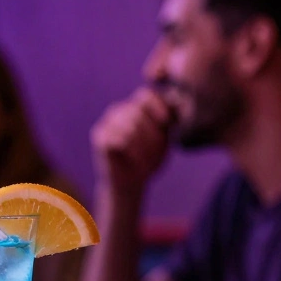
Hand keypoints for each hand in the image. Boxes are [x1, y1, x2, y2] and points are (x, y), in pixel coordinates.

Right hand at [91, 87, 173, 201]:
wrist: (129, 184)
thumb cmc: (149, 160)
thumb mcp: (165, 139)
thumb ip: (170, 121)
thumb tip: (180, 103)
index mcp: (135, 107)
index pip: (146, 95)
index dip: (158, 106)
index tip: (166, 122)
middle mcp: (118, 111)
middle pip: (139, 112)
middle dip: (151, 135)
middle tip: (156, 154)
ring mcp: (107, 123)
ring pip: (130, 127)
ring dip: (142, 147)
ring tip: (145, 160)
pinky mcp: (99, 137)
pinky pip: (121, 140)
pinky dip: (131, 154)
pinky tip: (132, 162)